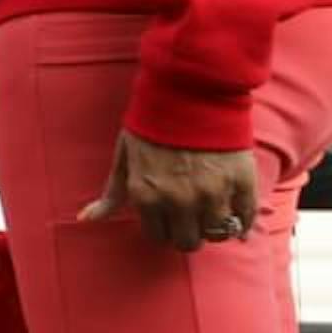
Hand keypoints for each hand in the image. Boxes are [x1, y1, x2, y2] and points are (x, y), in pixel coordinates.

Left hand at [81, 128, 260, 253]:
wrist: (190, 92)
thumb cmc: (152, 123)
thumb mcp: (125, 157)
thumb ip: (112, 193)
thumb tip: (86, 219)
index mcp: (147, 196)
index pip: (158, 236)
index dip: (166, 230)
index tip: (171, 220)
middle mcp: (178, 200)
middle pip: (188, 241)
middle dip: (189, 232)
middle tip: (193, 219)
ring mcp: (211, 192)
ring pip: (216, 233)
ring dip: (215, 228)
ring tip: (214, 214)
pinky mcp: (241, 181)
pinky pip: (245, 217)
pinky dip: (243, 224)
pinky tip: (238, 220)